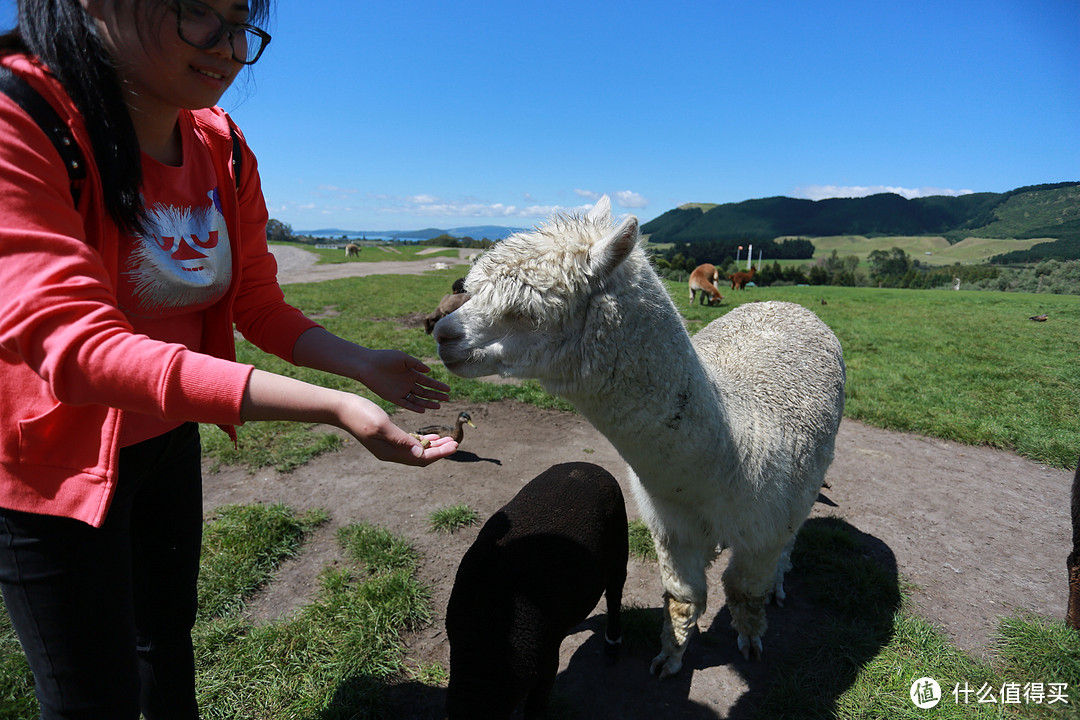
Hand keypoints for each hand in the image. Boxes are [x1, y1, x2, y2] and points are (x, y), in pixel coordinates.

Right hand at [338, 394, 458, 464]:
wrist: (342, 409)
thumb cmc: (361, 414)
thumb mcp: (382, 426)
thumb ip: (401, 440)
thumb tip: (421, 453)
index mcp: (390, 452)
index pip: (421, 458)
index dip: (440, 454)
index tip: (455, 446)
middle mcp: (390, 453)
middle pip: (421, 457)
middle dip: (440, 451)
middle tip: (456, 443)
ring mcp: (388, 446)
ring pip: (416, 451)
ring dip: (433, 446)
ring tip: (448, 440)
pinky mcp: (387, 438)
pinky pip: (409, 443)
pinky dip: (422, 440)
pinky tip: (431, 436)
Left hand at [359, 348, 449, 411]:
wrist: (368, 365)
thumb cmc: (385, 358)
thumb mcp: (403, 359)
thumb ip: (416, 365)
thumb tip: (429, 372)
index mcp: (411, 373)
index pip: (428, 382)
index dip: (438, 386)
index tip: (448, 389)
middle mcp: (408, 383)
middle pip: (425, 392)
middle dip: (436, 396)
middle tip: (447, 399)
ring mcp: (401, 391)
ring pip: (418, 399)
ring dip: (428, 403)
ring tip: (439, 406)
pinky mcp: (393, 397)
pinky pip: (406, 403)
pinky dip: (414, 407)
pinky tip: (423, 410)